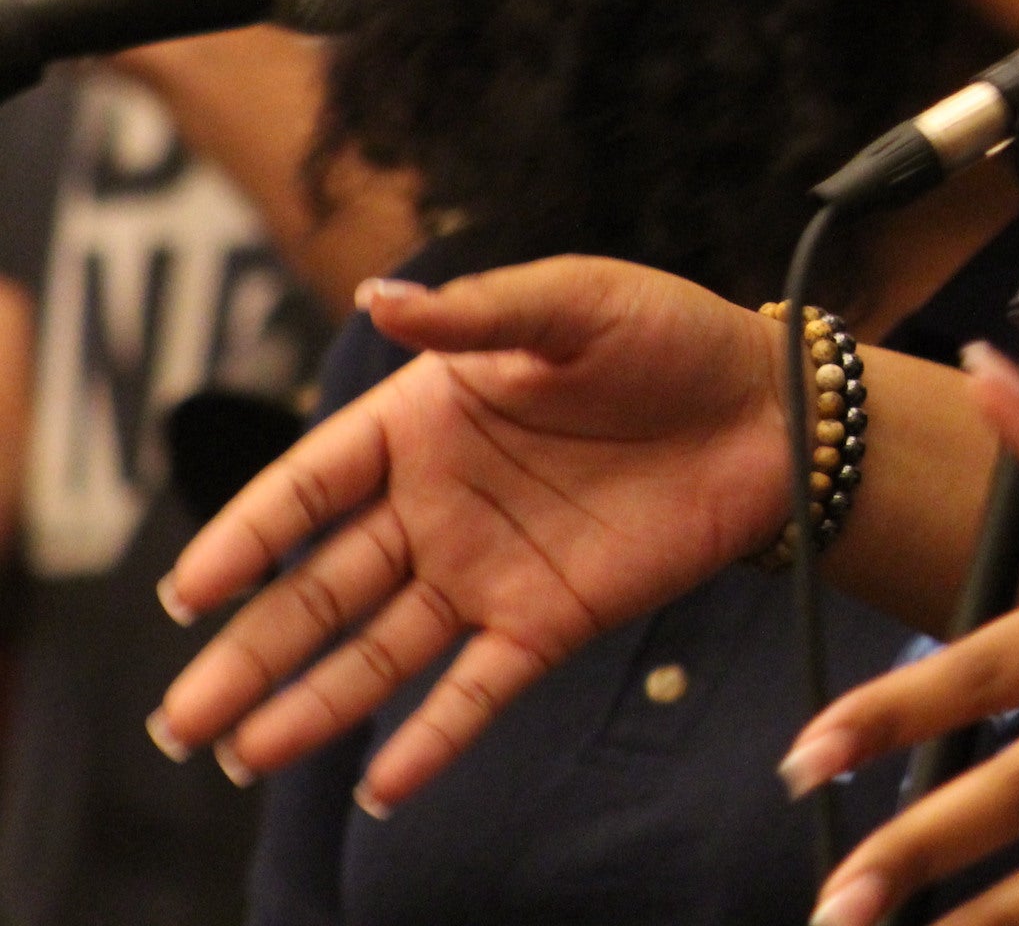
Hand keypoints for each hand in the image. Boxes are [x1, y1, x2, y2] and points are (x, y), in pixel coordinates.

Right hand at [152, 258, 787, 810]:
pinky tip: (379, 787)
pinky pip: (478, 686)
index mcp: (424, 422)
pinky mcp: (552, 618)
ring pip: (381, 648)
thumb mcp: (574, 302)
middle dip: (250, 652)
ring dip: (313, 703)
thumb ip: (476, 314)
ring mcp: (490, 568)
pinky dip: (431, 737)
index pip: (310, 487)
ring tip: (241, 756)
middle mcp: (439, 504)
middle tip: (180, 720)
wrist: (776, 407)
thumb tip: (377, 294)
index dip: (248, 537)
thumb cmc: (670, 336)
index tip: (189, 593)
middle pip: (322, 587)